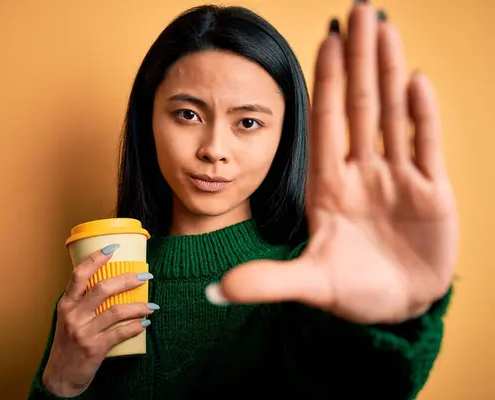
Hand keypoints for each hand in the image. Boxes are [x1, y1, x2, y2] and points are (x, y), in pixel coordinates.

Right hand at [42, 247, 154, 396]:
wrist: (60, 376)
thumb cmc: (68, 343)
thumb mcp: (69, 318)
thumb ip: (84, 302)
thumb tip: (113, 283)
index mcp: (66, 303)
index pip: (79, 274)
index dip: (96, 258)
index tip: (113, 248)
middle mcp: (73, 315)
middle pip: (102, 288)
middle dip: (127, 279)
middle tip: (145, 277)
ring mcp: (83, 332)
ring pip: (115, 311)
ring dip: (138, 306)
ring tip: (150, 305)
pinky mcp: (94, 348)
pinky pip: (120, 333)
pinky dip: (135, 327)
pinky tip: (145, 323)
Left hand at [213, 3, 457, 323]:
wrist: (398, 310)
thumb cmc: (353, 295)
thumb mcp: (309, 285)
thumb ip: (266, 282)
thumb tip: (214, 291)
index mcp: (328, 188)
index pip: (326, 124)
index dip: (327, 82)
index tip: (325, 42)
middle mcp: (361, 174)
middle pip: (360, 106)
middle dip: (359, 59)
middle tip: (359, 9)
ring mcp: (397, 179)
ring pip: (392, 115)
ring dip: (389, 71)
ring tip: (385, 27)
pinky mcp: (432, 193)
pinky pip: (427, 144)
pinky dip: (423, 114)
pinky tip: (415, 79)